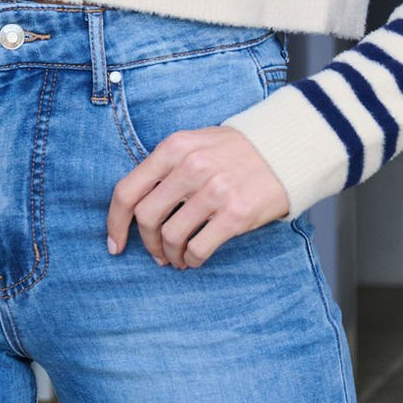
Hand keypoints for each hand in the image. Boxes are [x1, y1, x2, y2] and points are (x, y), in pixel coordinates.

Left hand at [106, 125, 290, 268]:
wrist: (286, 148)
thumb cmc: (235, 150)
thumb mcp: (194, 143)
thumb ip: (165, 166)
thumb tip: (135, 206)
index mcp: (174, 148)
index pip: (127, 190)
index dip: (115, 222)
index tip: (115, 243)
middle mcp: (191, 167)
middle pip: (146, 218)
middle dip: (146, 243)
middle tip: (156, 253)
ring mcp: (214, 191)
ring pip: (171, 237)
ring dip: (170, 255)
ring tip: (177, 258)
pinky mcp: (236, 214)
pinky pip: (199, 248)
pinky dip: (192, 260)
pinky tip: (195, 259)